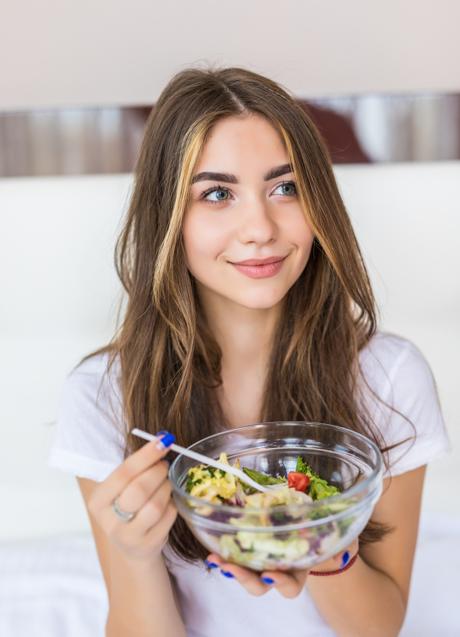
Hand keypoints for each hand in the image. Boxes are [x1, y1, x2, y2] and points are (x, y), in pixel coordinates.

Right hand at [87, 432, 176, 562]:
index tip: (163, 441)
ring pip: (156, 505)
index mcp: (98, 501)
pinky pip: (168, 517)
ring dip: (166, 488)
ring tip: (165, 483)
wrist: (132, 548)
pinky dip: (172, 504)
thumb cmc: (127, 508)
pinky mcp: (148, 545)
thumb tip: (162, 439)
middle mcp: (109, 521)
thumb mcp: (121, 489)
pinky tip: (167, 502)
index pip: (123, 473)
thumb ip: (135, 467)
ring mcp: (128, 537)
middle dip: (157, 472)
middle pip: (139, 490)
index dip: (146, 455)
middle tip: (164, 464)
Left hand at [205, 538, 358, 597]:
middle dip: (245, 580)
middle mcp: (276, 569)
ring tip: (215, 559)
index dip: (280, 583)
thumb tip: (345, 548)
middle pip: (260, 585)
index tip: (269, 574)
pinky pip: (235, 551)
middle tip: (232, 569)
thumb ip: (341, 541)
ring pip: (243, 572)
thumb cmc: (319, 529)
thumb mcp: (332, 534)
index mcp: (297, 570)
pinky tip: (212, 542)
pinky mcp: (248, 543)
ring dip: (228, 567)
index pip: (290, 587)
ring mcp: (261, 558)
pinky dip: (223, 549)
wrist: (304, 519)